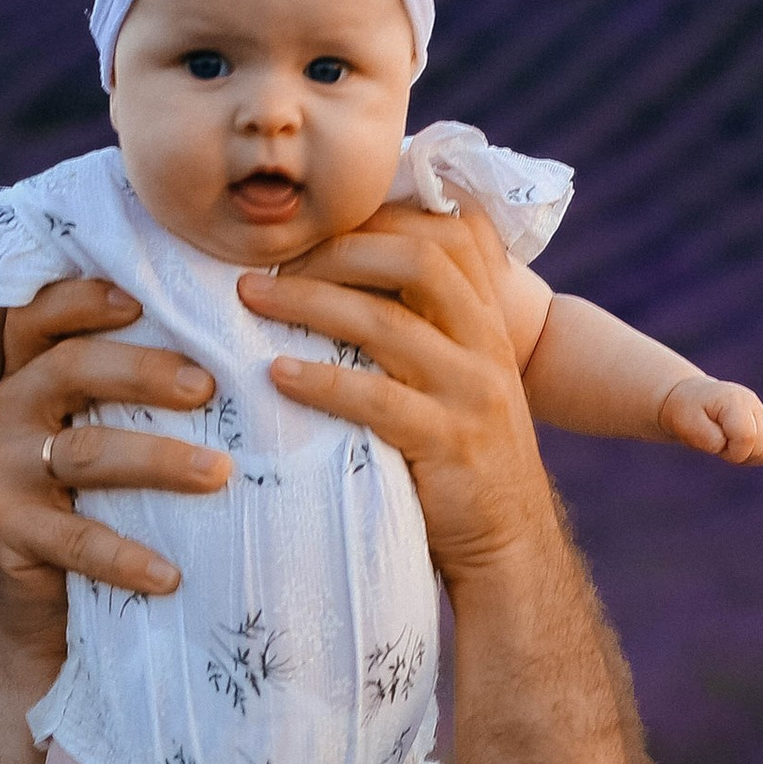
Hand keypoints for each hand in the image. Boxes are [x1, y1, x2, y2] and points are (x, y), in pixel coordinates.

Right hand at [0, 275, 229, 668]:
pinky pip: (73, 538)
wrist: (42, 608)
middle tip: (208, 387)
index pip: (44, 315)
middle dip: (143, 371)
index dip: (84, 300)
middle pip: (70, 368)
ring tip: (220, 474)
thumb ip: (144, 395)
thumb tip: (248, 352)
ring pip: (84, 451)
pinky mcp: (0, 530)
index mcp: (31, 372)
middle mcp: (5, 409)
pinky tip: (171, 575)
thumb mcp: (113, 439)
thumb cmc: (99, 507)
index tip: (142, 300)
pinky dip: (125, 556)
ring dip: (157, 460)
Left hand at [239, 206, 557, 591]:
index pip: (449, 231)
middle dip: (336, 249)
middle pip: (419, 258)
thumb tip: (342, 278)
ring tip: (251, 300)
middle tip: (269, 263)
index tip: (313, 230)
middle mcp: (488, 345)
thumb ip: (426, 328)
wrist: (511, 546)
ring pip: (389, 322)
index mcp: (489, 320)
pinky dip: (322, 381)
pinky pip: (379, 401)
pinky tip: (277, 375)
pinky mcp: (451, 444)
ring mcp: (473, 394)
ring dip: (309, 302)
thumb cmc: (463, 458)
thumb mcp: (460, 378)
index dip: (378, 217)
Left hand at [656, 373, 762, 466]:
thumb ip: (707, 438)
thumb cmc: (686, 413)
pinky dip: (754, 454)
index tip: (718, 445)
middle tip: (721, 444)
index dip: (733, 452)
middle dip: (741, 455)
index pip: (748, 437)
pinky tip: (736, 446)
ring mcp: (761, 413)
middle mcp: (753, 404)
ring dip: (749, 456)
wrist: (689, 400)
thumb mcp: (688, 425)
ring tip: (728, 444)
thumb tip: (724, 445)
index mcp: (734, 401)